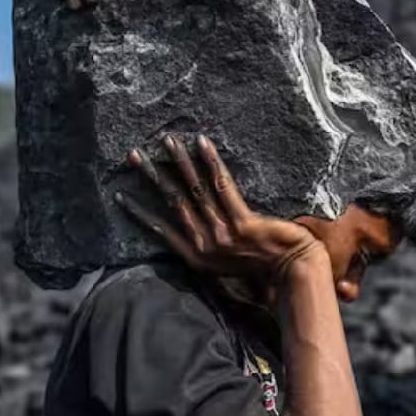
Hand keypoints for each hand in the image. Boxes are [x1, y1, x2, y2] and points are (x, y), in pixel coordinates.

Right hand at [115, 134, 325, 289]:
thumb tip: (200, 222)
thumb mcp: (229, 262)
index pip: (161, 229)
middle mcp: (206, 246)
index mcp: (199, 258)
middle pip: (173, 202)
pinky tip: (201, 142)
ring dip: (179, 162)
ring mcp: (223, 234)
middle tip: (134, 155)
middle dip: (152, 176)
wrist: (295, 274)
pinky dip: (211, 161)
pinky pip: (223, 184)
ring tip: (167, 141)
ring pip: (195, 190)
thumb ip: (212, 245)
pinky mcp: (243, 223)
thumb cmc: (267, 267)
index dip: (139, 212)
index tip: (119, 194)